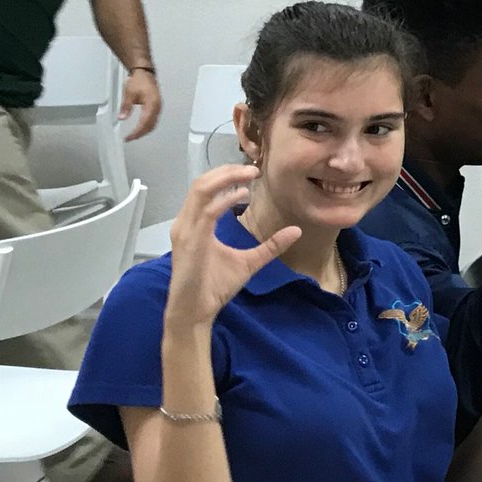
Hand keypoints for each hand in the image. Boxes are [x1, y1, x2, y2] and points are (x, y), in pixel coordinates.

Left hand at [119, 67, 162, 139]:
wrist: (145, 73)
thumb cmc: (138, 81)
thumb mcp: (129, 93)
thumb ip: (126, 106)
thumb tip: (122, 118)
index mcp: (152, 104)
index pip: (145, 123)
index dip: (137, 132)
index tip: (129, 137)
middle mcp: (157, 107)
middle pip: (151, 125)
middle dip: (140, 134)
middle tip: (130, 138)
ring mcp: (158, 107)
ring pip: (153, 124)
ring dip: (144, 131)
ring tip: (134, 135)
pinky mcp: (157, 106)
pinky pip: (153, 120)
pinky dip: (147, 126)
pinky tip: (141, 127)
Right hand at [163, 165, 289, 330]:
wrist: (195, 313)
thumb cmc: (214, 287)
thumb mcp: (250, 262)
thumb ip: (270, 246)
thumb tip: (296, 231)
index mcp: (195, 224)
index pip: (206, 188)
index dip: (227, 175)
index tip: (253, 172)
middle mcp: (186, 223)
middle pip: (202, 182)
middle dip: (227, 171)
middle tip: (254, 169)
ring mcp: (185, 231)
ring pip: (201, 191)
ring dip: (226, 179)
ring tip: (249, 176)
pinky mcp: (190, 243)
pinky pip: (205, 214)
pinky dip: (223, 200)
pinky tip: (242, 196)